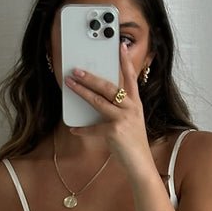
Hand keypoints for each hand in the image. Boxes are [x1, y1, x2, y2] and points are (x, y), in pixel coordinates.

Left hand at [63, 42, 151, 175]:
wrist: (141, 164)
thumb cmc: (134, 144)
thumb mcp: (131, 122)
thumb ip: (119, 110)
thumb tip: (98, 100)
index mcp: (136, 104)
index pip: (131, 78)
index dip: (125, 61)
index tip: (120, 46)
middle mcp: (131, 108)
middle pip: (109, 87)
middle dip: (91, 77)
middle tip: (77, 70)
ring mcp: (123, 119)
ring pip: (99, 101)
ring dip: (82, 91)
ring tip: (70, 84)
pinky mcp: (114, 131)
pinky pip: (93, 128)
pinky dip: (82, 129)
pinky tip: (74, 129)